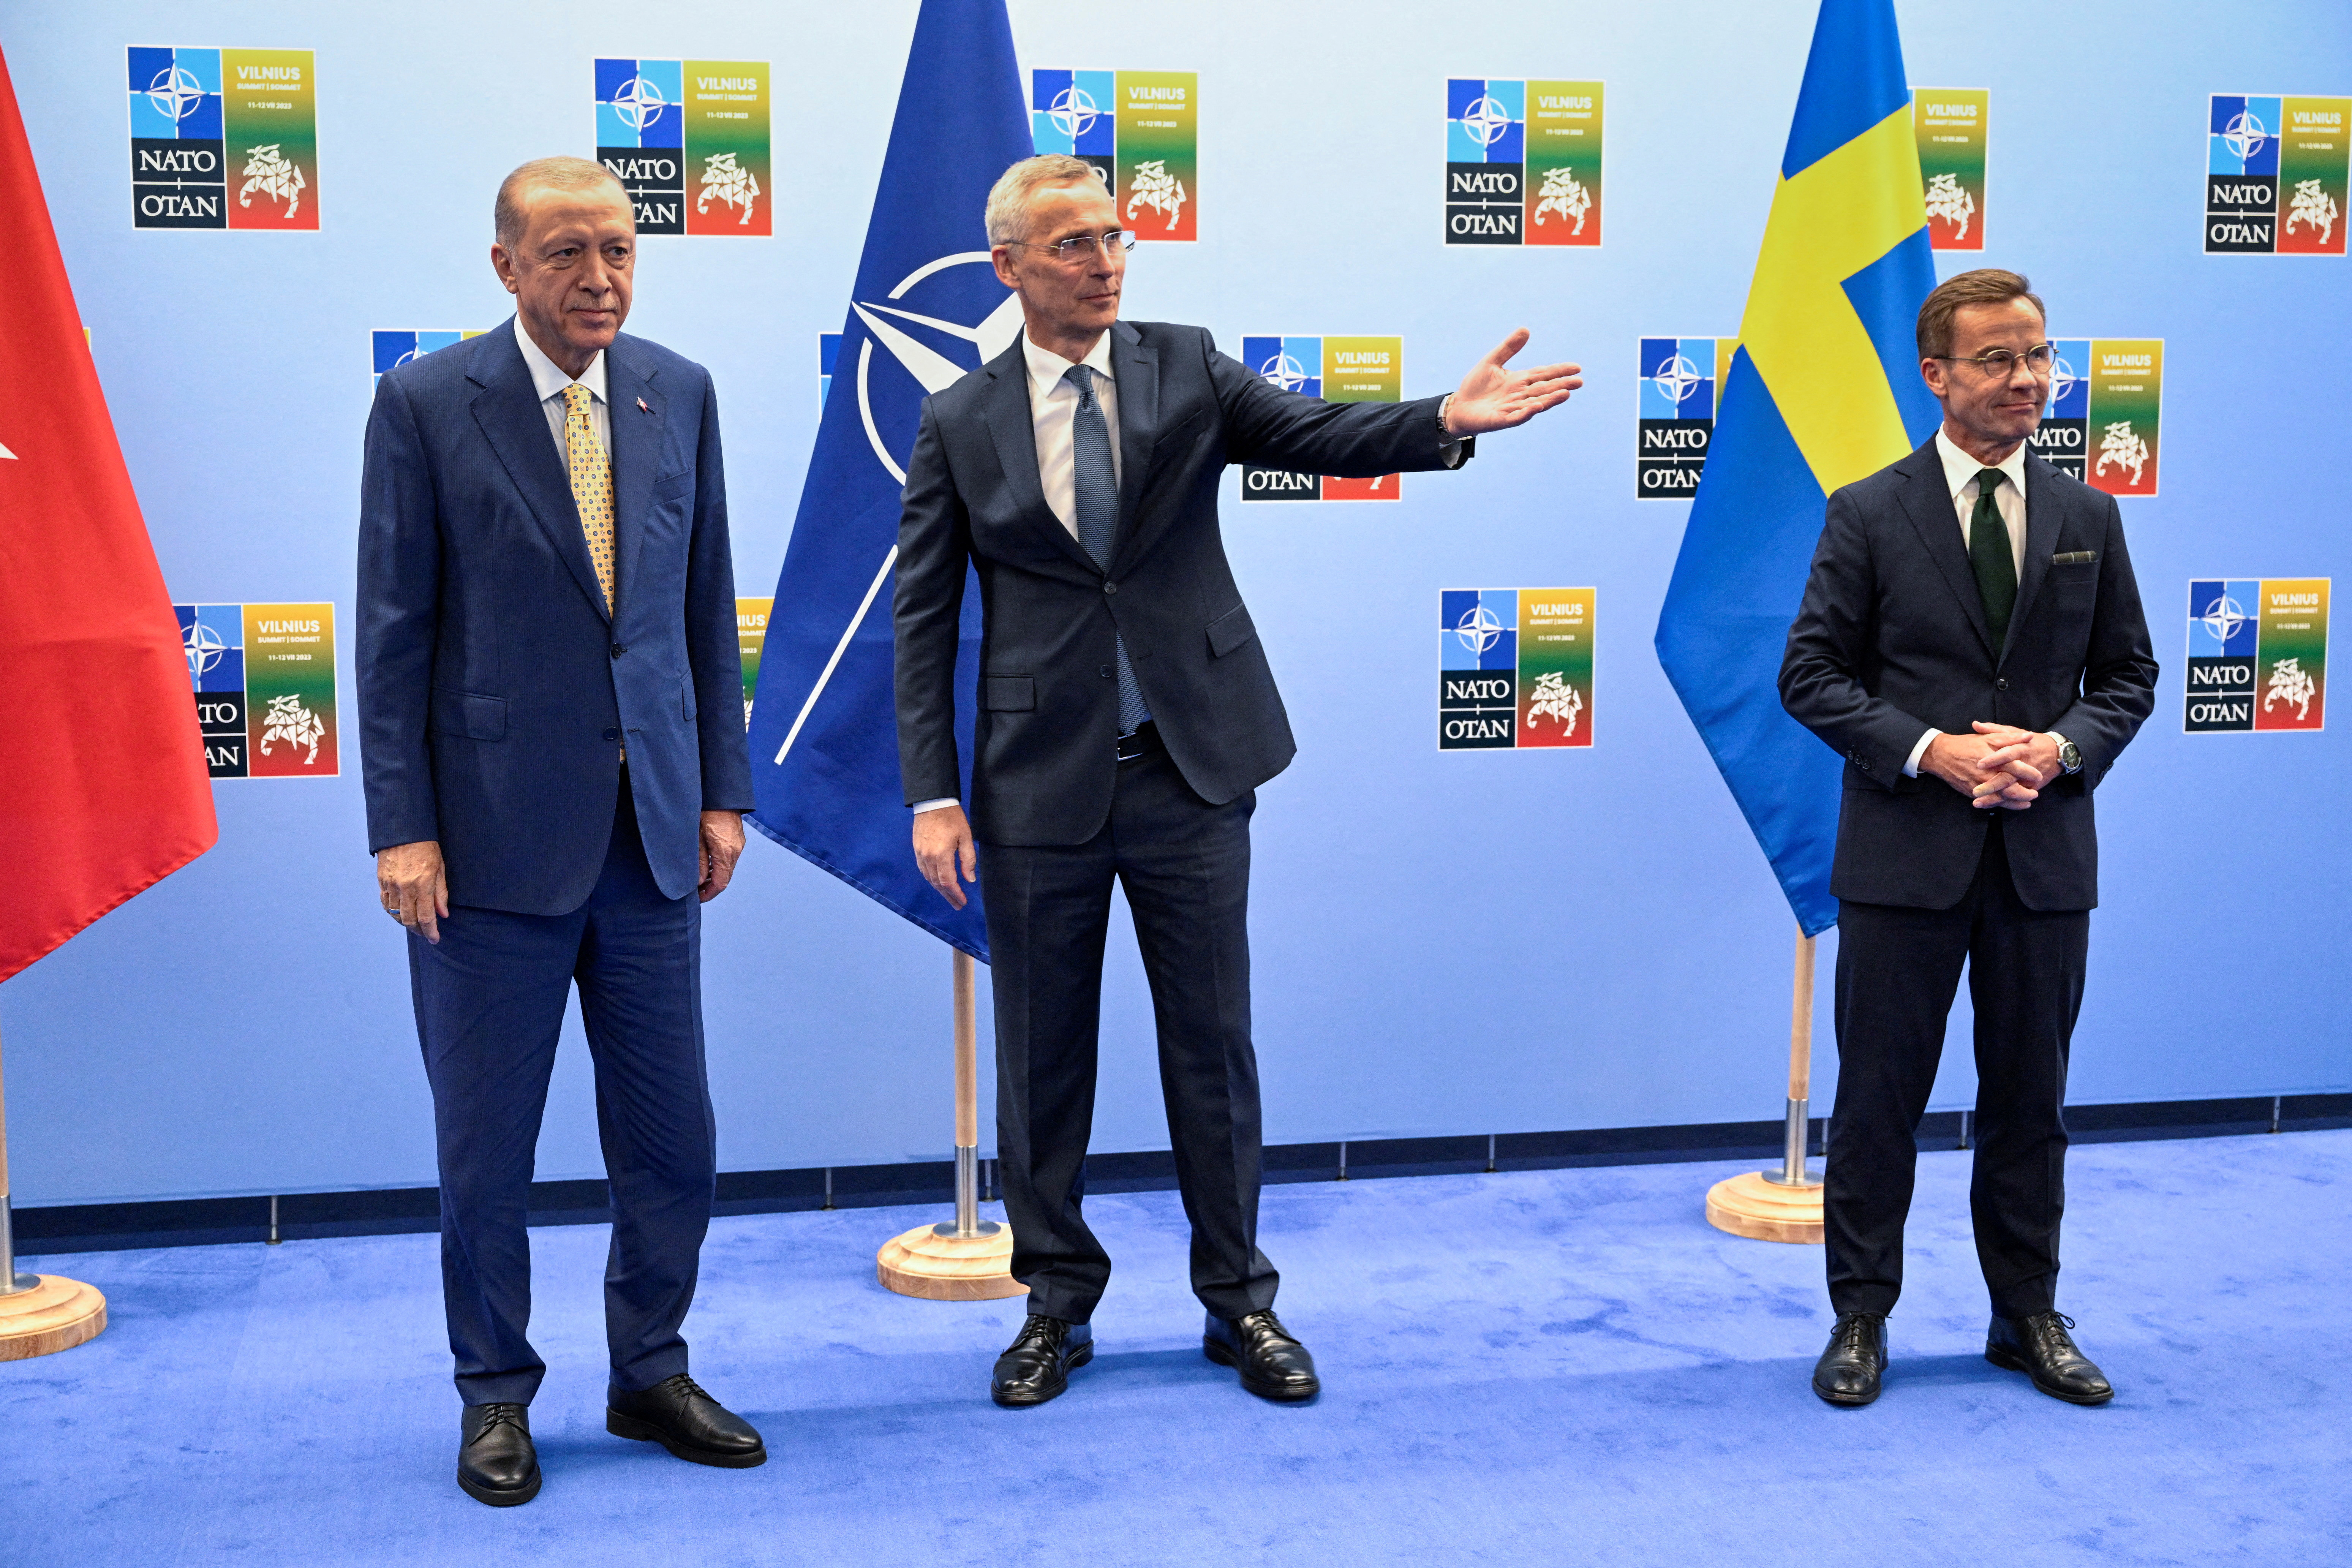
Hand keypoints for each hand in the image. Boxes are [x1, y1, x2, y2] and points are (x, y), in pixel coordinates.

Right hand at [377, 840, 448, 943]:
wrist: (403, 831)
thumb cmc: (426, 847)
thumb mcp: (440, 868)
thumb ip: (441, 893)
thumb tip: (443, 914)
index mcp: (423, 885)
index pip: (426, 917)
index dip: (430, 931)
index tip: (434, 939)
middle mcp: (405, 888)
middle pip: (409, 919)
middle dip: (418, 930)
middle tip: (425, 933)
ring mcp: (391, 885)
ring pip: (395, 914)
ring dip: (405, 922)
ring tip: (414, 924)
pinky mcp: (382, 881)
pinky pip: (386, 903)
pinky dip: (392, 912)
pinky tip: (399, 912)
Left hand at [699, 810, 745, 901]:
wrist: (722, 796)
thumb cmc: (706, 813)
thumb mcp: (697, 838)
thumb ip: (700, 862)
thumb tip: (699, 881)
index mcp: (725, 852)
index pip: (721, 882)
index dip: (709, 893)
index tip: (699, 898)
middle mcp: (735, 851)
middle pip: (726, 878)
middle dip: (711, 887)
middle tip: (696, 891)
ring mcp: (738, 846)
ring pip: (728, 869)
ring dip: (716, 877)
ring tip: (700, 880)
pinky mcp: (738, 841)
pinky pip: (730, 859)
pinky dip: (720, 866)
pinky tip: (709, 866)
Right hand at [914, 804, 977, 909]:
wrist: (932, 801)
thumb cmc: (952, 817)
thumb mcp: (966, 837)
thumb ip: (968, 859)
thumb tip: (969, 880)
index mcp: (942, 855)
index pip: (948, 882)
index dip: (956, 894)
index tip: (963, 902)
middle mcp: (928, 857)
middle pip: (937, 883)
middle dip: (948, 896)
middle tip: (957, 905)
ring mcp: (920, 854)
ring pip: (929, 878)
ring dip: (939, 889)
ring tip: (949, 896)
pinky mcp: (917, 849)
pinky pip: (923, 870)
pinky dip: (931, 879)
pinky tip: (937, 882)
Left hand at [1444, 329, 1582, 435]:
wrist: (1459, 407)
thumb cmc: (1476, 386)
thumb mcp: (1492, 361)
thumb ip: (1508, 347)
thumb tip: (1525, 329)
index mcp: (1520, 381)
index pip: (1543, 374)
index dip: (1559, 371)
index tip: (1577, 368)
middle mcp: (1520, 395)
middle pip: (1544, 389)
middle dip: (1561, 385)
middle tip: (1579, 382)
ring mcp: (1512, 408)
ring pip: (1535, 403)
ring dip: (1550, 399)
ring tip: (1565, 394)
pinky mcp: (1501, 420)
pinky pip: (1516, 417)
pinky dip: (1527, 412)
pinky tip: (1537, 407)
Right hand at [1922, 727, 2045, 810]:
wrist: (1941, 755)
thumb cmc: (1965, 745)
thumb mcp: (1988, 737)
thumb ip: (2010, 738)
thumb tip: (2029, 736)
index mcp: (1995, 761)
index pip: (2018, 770)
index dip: (2030, 774)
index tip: (2038, 776)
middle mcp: (1988, 776)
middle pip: (2012, 790)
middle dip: (2026, 794)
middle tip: (2035, 793)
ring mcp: (1979, 786)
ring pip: (2002, 799)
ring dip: (2016, 803)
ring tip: (2027, 803)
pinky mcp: (1972, 792)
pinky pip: (1989, 801)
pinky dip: (2001, 804)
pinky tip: (2009, 804)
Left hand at [1971, 722, 2059, 798]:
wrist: (2057, 753)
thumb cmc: (2031, 742)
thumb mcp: (2014, 732)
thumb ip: (1994, 729)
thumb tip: (1975, 724)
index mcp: (2020, 749)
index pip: (2007, 754)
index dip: (1994, 759)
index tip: (1979, 764)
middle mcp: (2024, 766)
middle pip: (2008, 777)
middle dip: (1991, 785)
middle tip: (1975, 791)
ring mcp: (2028, 779)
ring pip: (2011, 791)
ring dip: (1994, 798)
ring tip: (1977, 802)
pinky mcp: (2031, 788)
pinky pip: (2016, 797)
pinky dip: (2003, 803)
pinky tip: (1988, 806)